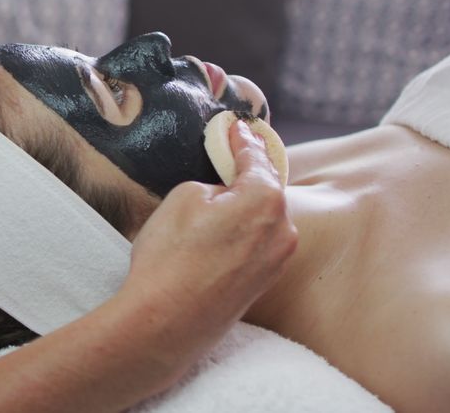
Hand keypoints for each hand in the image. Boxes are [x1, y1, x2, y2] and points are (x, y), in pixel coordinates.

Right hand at [116, 120, 297, 386]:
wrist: (166, 322)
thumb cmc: (171, 258)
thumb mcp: (184, 196)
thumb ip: (212, 184)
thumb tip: (222, 194)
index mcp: (266, 199)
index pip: (256, 157)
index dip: (242, 139)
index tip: (236, 127)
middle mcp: (283, 229)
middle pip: (266, 189)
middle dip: (247, 173)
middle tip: (227, 157)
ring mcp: (277, 260)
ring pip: (263, 219)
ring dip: (244, 206)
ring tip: (217, 199)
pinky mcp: (263, 284)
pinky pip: (257, 244)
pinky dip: (242, 232)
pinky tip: (217, 233)